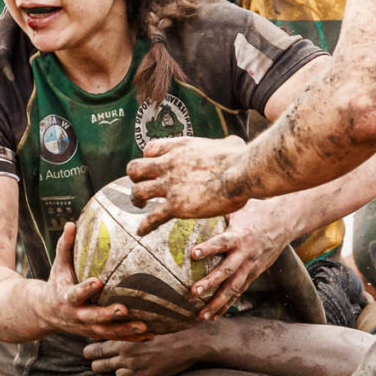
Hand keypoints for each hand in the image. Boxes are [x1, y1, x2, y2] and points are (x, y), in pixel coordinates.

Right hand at [37, 222, 149, 341]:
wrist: (46, 313)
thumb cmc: (58, 282)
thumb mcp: (58, 266)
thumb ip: (65, 246)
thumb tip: (71, 223)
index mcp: (67, 298)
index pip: (76, 294)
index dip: (86, 289)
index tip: (98, 282)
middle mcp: (77, 316)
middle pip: (93, 318)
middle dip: (109, 315)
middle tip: (125, 309)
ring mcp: (86, 328)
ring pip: (107, 332)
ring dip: (125, 330)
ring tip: (145, 327)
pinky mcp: (96, 334)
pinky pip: (115, 338)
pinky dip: (131, 338)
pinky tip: (150, 336)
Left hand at [84, 327, 208, 375]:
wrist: (190, 343)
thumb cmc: (172, 326)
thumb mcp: (149, 317)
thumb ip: (131, 320)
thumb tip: (120, 315)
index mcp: (124, 331)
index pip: (95, 336)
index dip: (93, 337)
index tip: (96, 338)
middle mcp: (123, 348)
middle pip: (92, 355)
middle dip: (92, 354)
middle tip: (96, 353)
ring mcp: (130, 363)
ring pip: (101, 368)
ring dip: (105, 365)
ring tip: (110, 361)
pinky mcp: (140, 375)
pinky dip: (121, 373)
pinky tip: (129, 367)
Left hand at [126, 134, 248, 226]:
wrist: (241, 174)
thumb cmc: (240, 159)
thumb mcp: (228, 144)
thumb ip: (223, 144)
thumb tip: (233, 143)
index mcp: (180, 147)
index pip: (150, 148)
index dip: (148, 158)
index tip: (153, 166)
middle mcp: (169, 164)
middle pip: (135, 168)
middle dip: (135, 177)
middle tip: (141, 185)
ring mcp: (170, 186)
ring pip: (138, 192)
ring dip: (136, 199)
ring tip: (140, 205)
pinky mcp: (176, 206)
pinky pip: (152, 217)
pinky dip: (145, 226)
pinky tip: (141, 232)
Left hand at [181, 200, 292, 319]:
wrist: (285, 222)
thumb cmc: (257, 211)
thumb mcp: (240, 206)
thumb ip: (220, 209)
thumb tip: (195, 203)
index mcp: (240, 236)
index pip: (221, 242)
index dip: (208, 248)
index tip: (193, 254)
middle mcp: (245, 254)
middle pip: (227, 272)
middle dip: (210, 283)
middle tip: (193, 292)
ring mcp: (250, 267)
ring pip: (233, 288)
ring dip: (217, 303)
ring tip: (201, 316)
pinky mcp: (253, 274)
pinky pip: (238, 293)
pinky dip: (226, 306)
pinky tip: (213, 317)